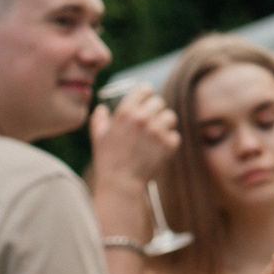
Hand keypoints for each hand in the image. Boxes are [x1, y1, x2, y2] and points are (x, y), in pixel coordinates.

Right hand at [89, 86, 178, 216]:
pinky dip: (169, 142)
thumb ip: (99, 118)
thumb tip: (102, 107)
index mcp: (125, 112)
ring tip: (154, 137)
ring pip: (170, 117)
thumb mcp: (98, 137)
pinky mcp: (168, 144)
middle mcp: (142, 118)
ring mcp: (157, 131)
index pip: (144, 89)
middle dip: (155, 112)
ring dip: (164, 125)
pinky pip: (175, 135)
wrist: (121, 184)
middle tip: (150, 124)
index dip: (146, 95)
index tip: (146, 101)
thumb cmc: (108, 160)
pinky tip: (157, 150)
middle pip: (159, 102)